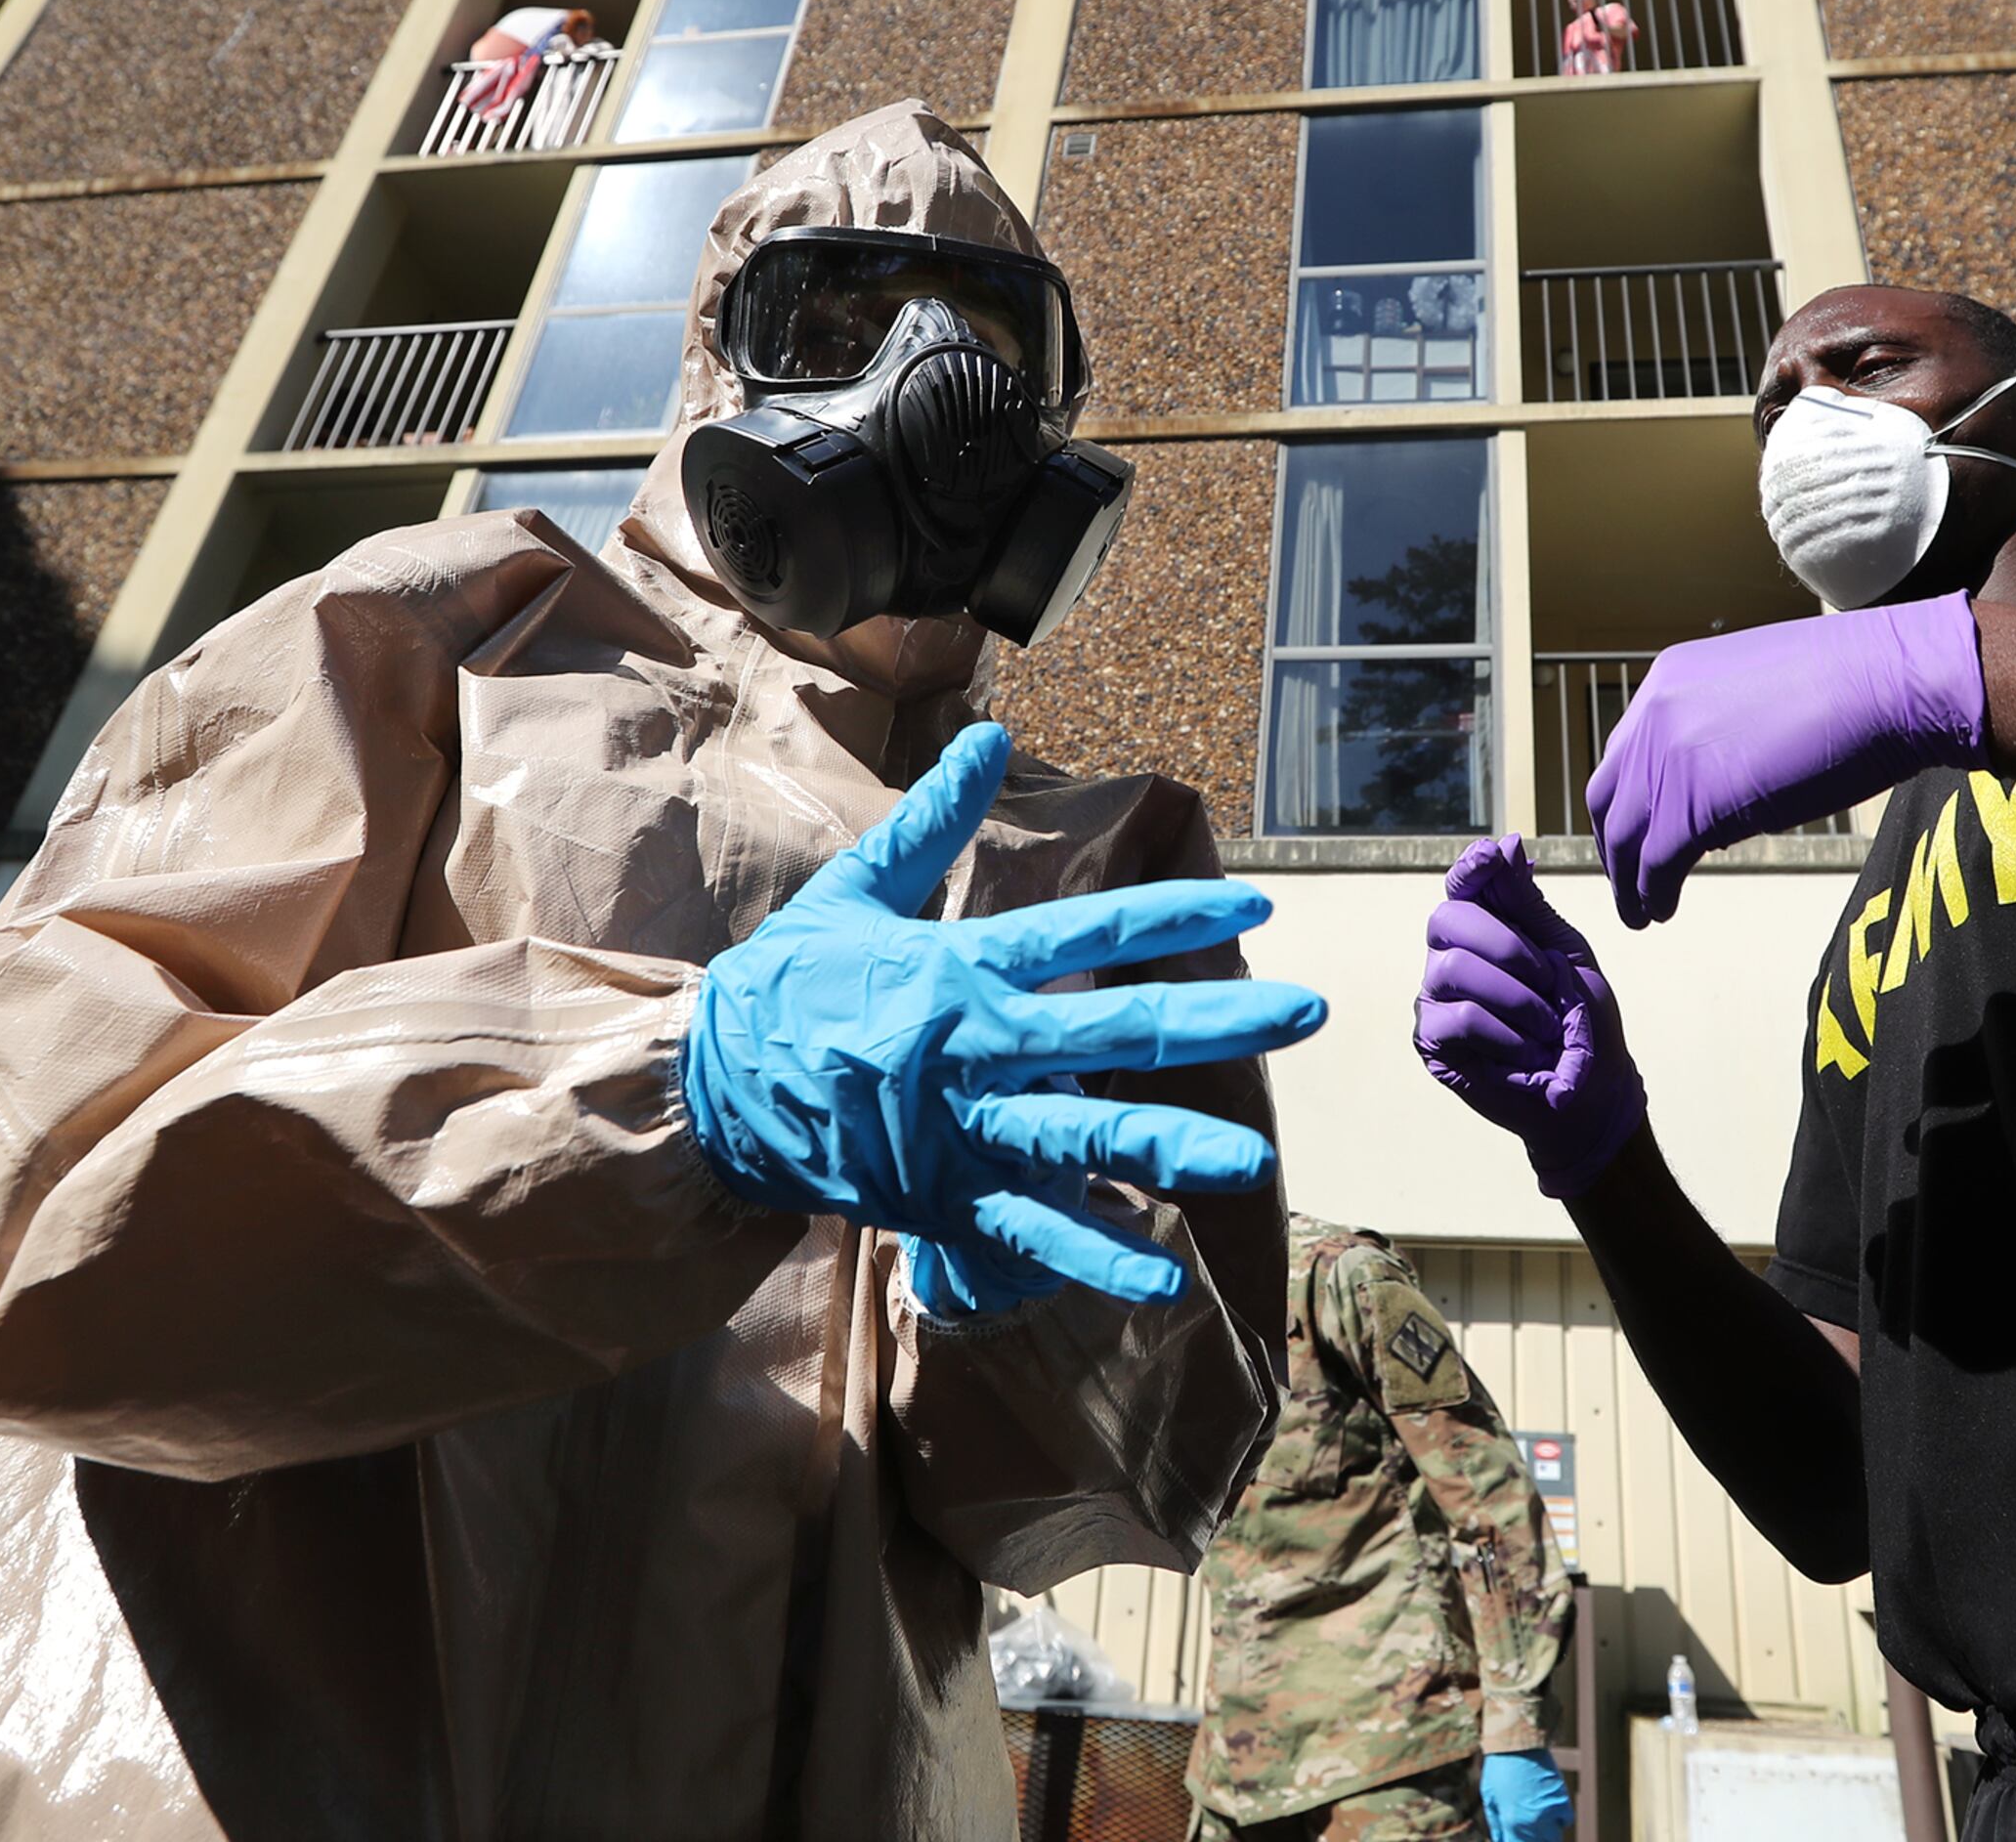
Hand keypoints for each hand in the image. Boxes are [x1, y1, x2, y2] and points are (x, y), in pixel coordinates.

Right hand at [683, 722, 1325, 1308]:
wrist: (708, 1095)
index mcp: (960, 971)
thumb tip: (988, 736)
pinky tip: (1161, 1280)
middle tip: (1307, 1010)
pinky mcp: (945, 1199)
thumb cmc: (788, 987)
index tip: (1253, 909)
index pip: (1085, 933)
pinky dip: (1093, 1260)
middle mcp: (974, 1052)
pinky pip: (1029, 1235)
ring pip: (1082, 1141)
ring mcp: (963, 1133)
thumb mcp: (854, 892)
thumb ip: (932, 822)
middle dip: (1215, 1023)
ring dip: (1169, 1150)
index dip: (1172, 919)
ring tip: (1247, 1159)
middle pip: (1114, 1036)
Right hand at [1416, 839, 1643, 1198]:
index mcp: (1483, 929)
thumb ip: (1530, 905)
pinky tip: (1528, 1051)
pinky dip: (1506, 1033)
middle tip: (1547, 980)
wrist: (1591, 1091)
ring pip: (1454, 969)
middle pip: (1448, 919)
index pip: (1461, 885)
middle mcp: (1449, 955)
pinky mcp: (1433, 1041)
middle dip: (1508, 946)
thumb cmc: (1580, 1018)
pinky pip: (1461, 1019)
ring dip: (1517, 998)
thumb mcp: (1564, 954)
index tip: (1492, 859)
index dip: (1470, 869)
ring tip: (1547, 1027)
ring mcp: (1435, 998)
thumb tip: (1506, 843)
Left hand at [1482, 1747, 1573, 1841]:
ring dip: (1546, 1836)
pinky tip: (1549, 1812)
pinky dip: (1559, 1821)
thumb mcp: (1490, 1797)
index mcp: (1511, 1821)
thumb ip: (1496, 1824)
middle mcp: (1532, 1820)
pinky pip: (1565, 1821)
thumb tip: (1500, 1841)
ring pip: (1553, 1838)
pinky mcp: (1562, 1799)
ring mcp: (1549, 1810)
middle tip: (1526, 1833)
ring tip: (1536, 1825)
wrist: (1519, 1741)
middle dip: (1533, 1841)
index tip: (1514, 1839)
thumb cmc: (1499, 1767)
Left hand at [1584, 598, 1985, 928]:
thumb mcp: (1759, 691)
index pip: (1626, 750)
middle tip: (1626, 879)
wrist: (1891, 684)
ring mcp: (1669, 758)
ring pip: (1626, 837)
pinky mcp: (1692, 806)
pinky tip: (1663, 910)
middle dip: (1615, 845)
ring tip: (1641, 910)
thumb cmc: (1854, 684)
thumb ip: (1720, 729)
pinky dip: (1652, 893)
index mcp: (1670, 677)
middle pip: (1611, 795)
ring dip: (1629, 881)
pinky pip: (1656, 864)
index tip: (1636, 829)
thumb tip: (1717, 783)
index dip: (1630, 798)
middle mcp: (1655, 712)